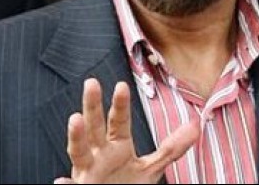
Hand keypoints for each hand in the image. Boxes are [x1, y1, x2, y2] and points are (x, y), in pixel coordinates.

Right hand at [54, 78, 199, 183]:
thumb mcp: (151, 168)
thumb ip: (171, 148)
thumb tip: (196, 126)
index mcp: (117, 145)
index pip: (119, 120)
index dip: (121, 104)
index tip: (122, 85)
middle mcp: (99, 154)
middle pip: (96, 126)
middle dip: (93, 106)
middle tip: (91, 83)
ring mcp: (87, 172)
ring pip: (79, 152)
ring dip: (76, 136)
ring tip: (75, 119)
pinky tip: (61, 182)